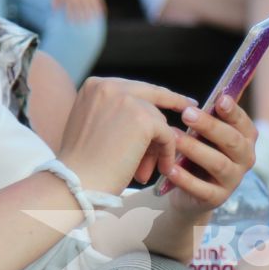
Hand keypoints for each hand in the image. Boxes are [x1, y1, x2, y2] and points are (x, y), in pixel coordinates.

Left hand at [54, 0, 105, 20]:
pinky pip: (98, 0)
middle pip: (82, 9)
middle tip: (84, 24)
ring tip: (94, 20)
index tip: (73, 24)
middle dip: (83, 17)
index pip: (71, 10)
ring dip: (93, 13)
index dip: (72, 17)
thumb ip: (55, 1)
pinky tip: (103, 12)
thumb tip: (54, 11)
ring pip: (91, 5)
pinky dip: (101, 6)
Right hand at [58, 77, 191, 192]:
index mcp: (95, 85)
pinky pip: (167, 135)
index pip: (134, 87)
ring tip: (147, 170)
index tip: (176, 99)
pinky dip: (167, 154)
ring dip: (158, 147)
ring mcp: (127, 99)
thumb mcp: (93, 126)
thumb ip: (116, 114)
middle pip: (151, 95)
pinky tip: (159, 170)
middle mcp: (109, 86)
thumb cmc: (83, 164)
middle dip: (173, 104)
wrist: (76, 183)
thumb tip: (153, 116)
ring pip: (159, 120)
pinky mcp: (143, 118)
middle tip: (192, 108)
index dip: (156, 95)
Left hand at [160, 93, 257, 209]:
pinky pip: (202, 188)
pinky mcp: (217, 198)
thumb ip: (211, 116)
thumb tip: (215, 92)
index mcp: (246, 138)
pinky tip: (170, 168)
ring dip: (195, 149)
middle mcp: (246, 159)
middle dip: (209, 126)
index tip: (219, 99)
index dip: (232, 111)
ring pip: (218, 163)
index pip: (243, 122)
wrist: (190, 191)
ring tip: (173, 138)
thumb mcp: (206, 134)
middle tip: (186, 114)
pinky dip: (185, 178)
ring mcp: (233, 180)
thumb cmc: (199, 151)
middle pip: (231, 141)